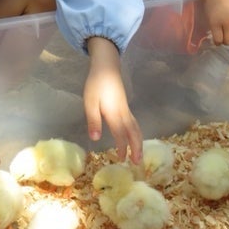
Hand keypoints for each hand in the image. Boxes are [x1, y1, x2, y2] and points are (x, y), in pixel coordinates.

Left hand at [84, 37, 142, 162]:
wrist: (106, 66)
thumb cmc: (96, 83)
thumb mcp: (90, 102)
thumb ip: (93, 120)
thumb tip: (95, 139)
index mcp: (114, 113)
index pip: (120, 134)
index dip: (122, 147)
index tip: (122, 159)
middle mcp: (123, 112)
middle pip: (134, 132)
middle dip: (137, 147)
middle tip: (138, 162)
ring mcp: (126, 109)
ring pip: (136, 128)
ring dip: (138, 141)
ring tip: (138, 154)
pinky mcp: (125, 105)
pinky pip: (134, 123)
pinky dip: (136, 133)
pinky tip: (133, 137)